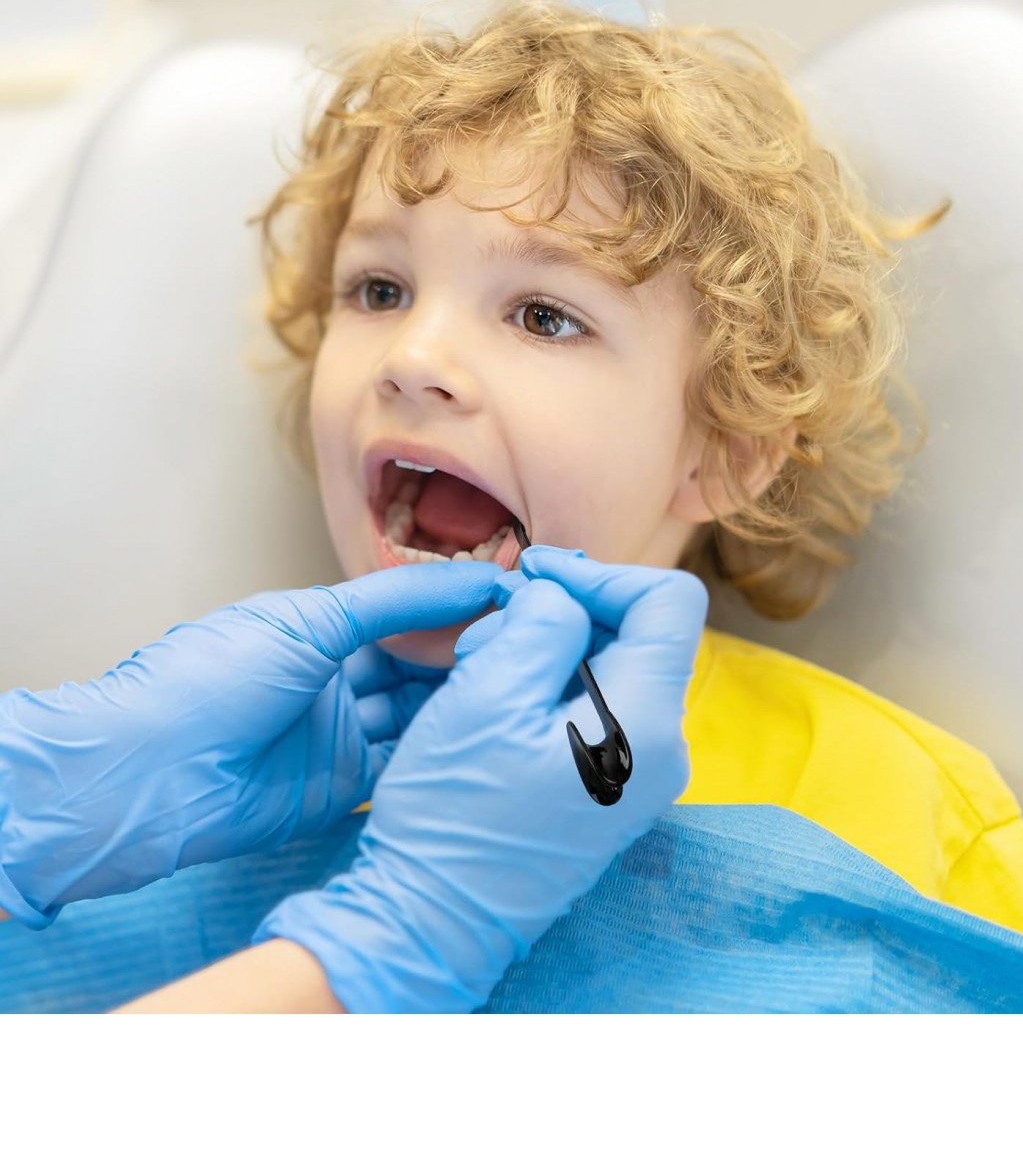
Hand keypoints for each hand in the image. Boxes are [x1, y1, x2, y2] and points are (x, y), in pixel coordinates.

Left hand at [0, 562, 500, 926]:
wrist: (150, 776)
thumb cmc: (206, 681)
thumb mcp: (307, 622)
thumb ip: (392, 602)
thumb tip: (471, 577)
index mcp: (316, 627)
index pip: (404, 609)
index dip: (456, 602)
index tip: (516, 594)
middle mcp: (332, 678)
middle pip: (416, 661)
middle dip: (468, 649)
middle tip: (530, 639)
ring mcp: (338, 733)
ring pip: (417, 711)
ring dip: (461, 697)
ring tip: (519, 679)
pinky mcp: (342, 788)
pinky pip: (404, 762)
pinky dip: (439, 745)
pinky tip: (482, 728)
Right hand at [253, 549, 708, 1011]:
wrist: (431, 920)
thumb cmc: (453, 814)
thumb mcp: (489, 693)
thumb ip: (542, 623)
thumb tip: (564, 594)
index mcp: (647, 722)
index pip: (669, 600)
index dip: (602, 574)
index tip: (534, 574)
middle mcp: (664, 749)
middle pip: (638, 632)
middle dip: (562, 614)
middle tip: (485, 635)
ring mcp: (641, 775)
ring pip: (611, 667)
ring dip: (546, 649)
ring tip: (478, 671)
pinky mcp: (611, 789)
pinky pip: (596, 708)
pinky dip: (548, 685)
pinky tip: (493, 703)